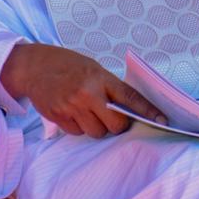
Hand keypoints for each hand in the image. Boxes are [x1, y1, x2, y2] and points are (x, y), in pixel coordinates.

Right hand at [0, 44, 164, 137]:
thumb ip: (110, 87)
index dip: (147, 111)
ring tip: (89, 111)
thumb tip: (129, 109)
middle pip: (115, 124)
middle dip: (117, 124)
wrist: (36, 67)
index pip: (130, 97)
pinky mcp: (58, 118)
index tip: (162, 120)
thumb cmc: (69, 66)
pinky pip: (78, 133)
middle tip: (111, 116)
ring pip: (97, 132)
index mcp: (101, 78)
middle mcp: (88, 93)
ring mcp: (72, 107)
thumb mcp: (94, 69)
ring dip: (97, 127)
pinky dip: (79, 127)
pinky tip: (73, 112)